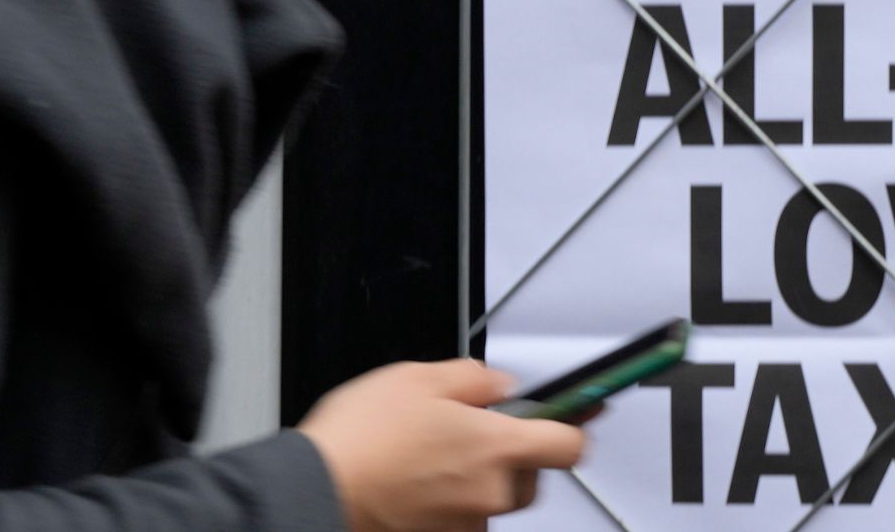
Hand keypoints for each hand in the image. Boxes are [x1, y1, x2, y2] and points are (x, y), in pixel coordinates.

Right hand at [299, 359, 586, 531]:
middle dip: (514, 451)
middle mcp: (490, 491)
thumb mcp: (418, 376)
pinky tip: (420, 477)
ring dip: (481, 477)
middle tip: (477, 428)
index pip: (570, 444)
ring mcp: (466, 521)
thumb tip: (497, 385)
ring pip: (497, 498)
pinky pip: (464, 515)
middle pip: (534, 475)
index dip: (575, 425)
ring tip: (437, 453)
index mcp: (496, 446)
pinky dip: (452, 498)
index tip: (577, 412)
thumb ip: (474, 378)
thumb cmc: (361, 437)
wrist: (318, 489)